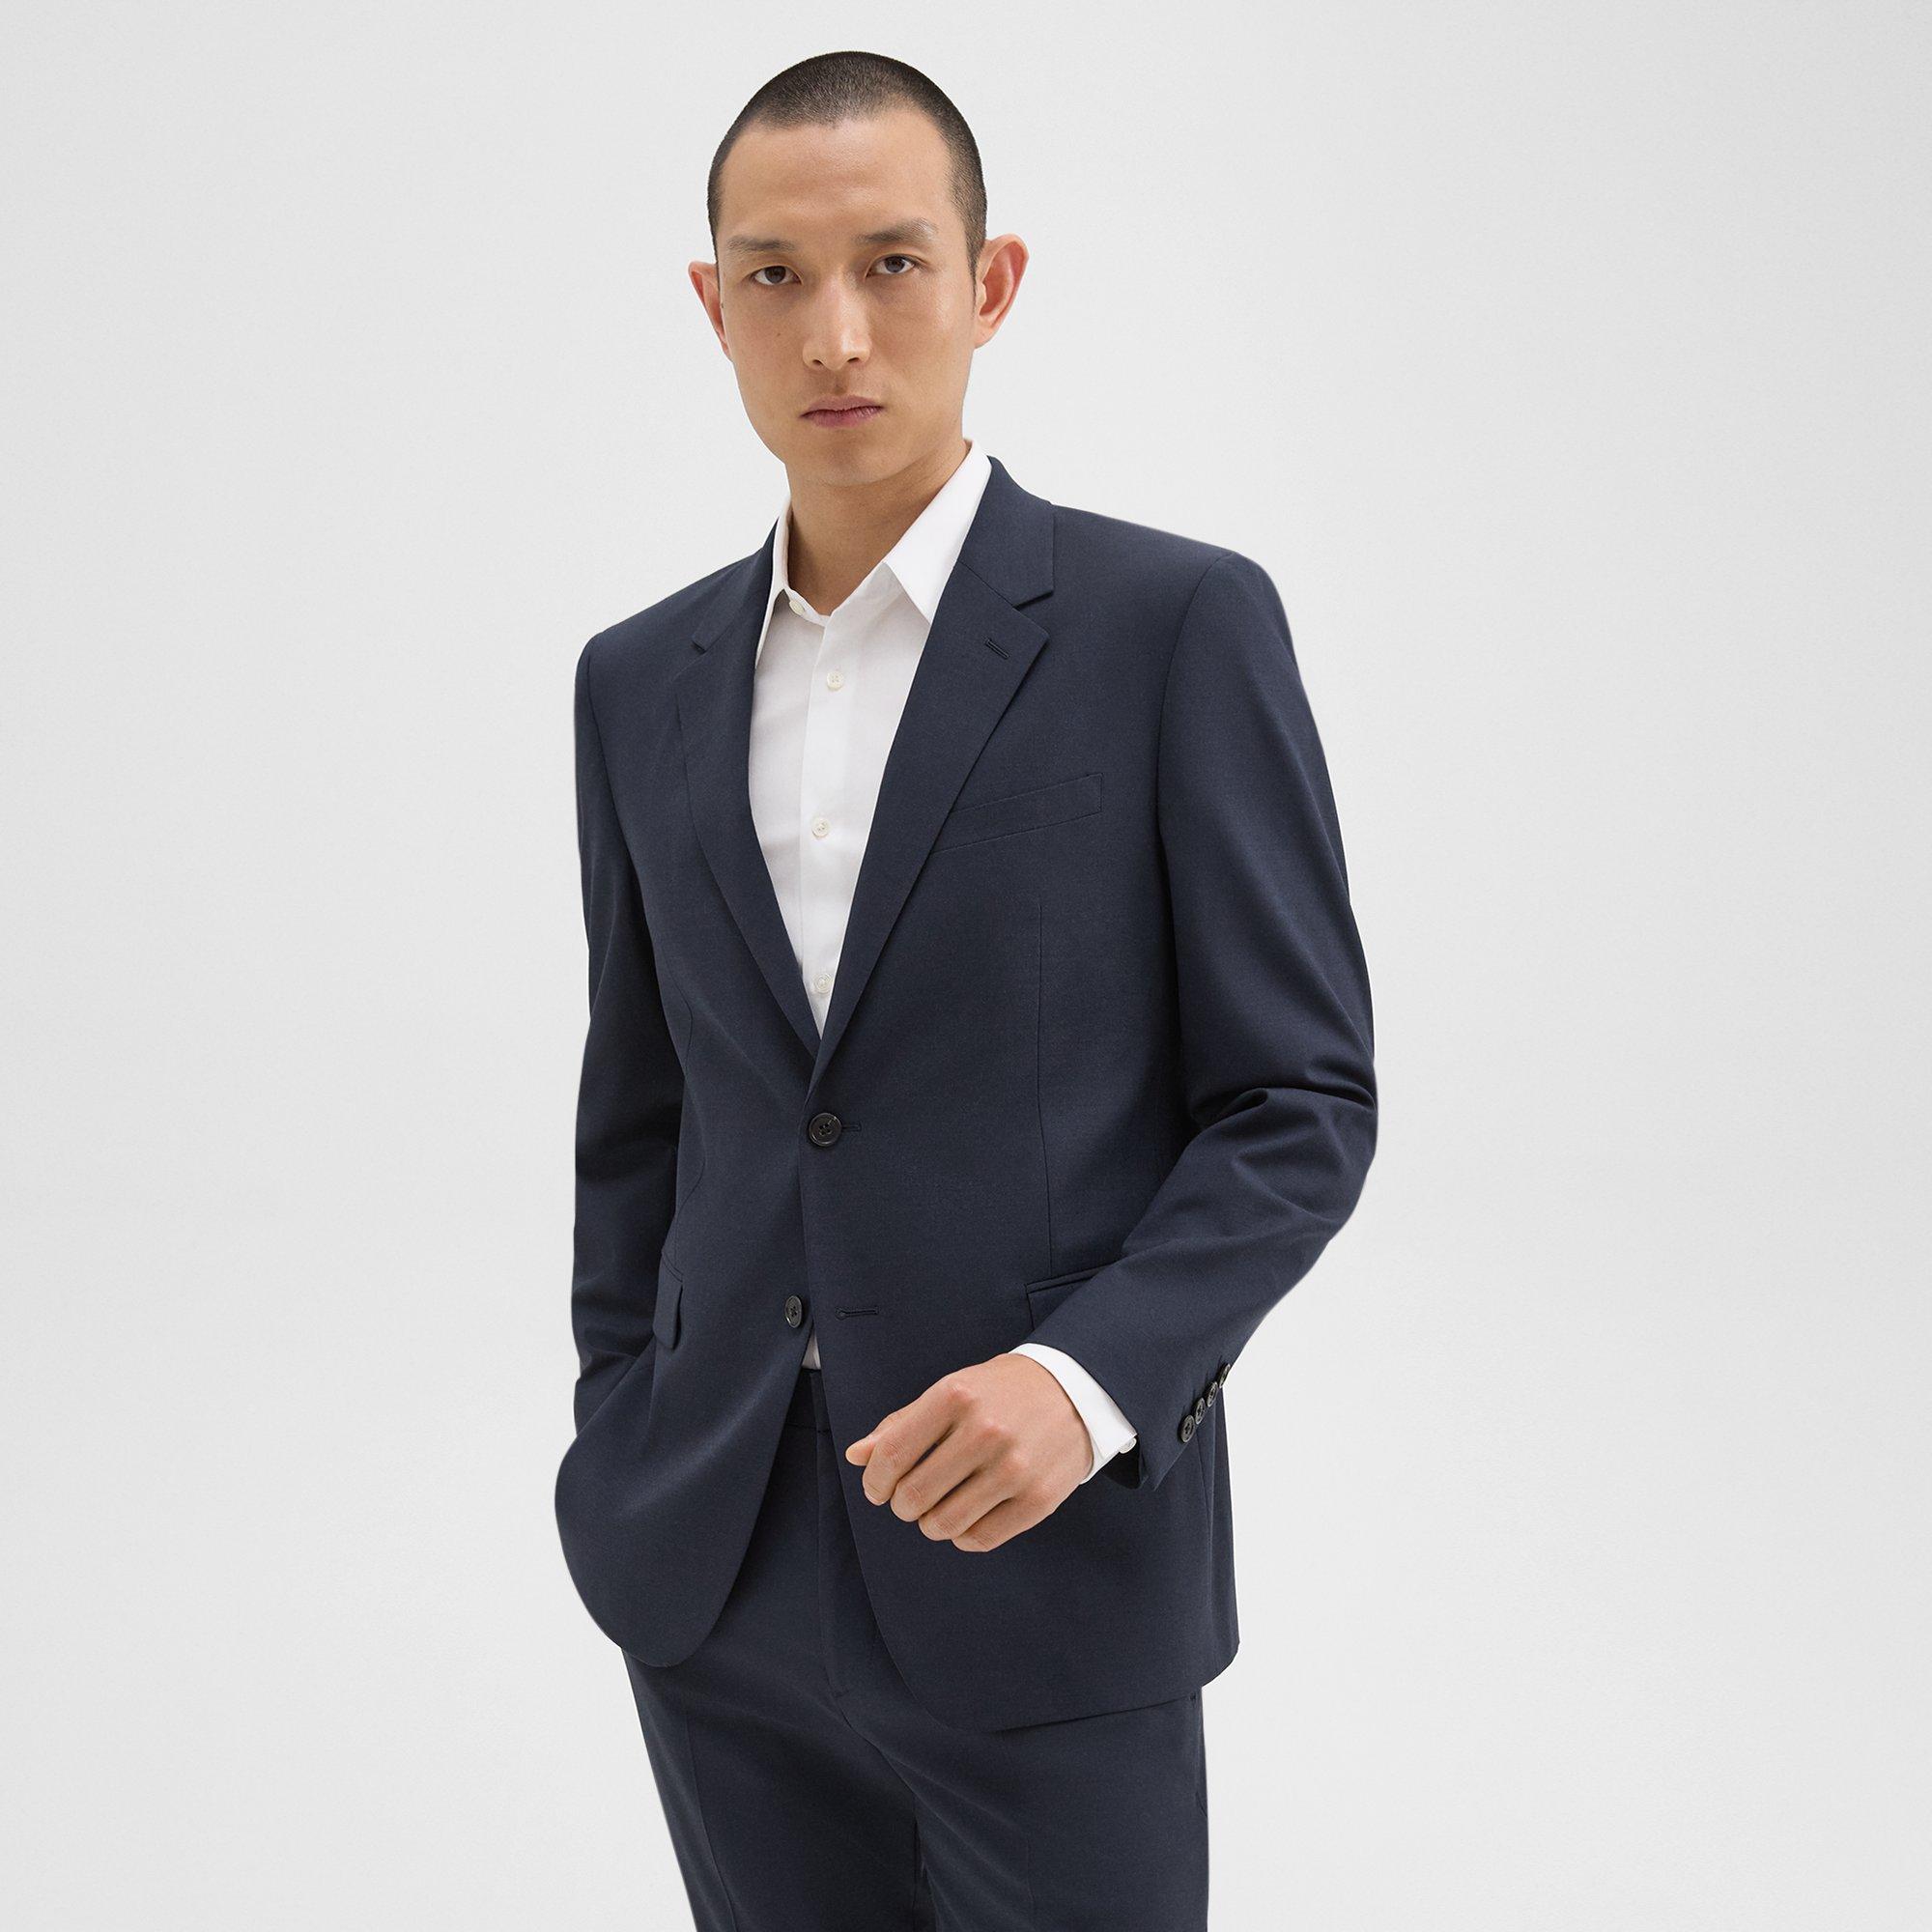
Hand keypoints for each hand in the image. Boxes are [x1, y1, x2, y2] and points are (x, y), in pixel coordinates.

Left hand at [843, 1353, 1092, 1550]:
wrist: (1075, 1391)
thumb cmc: (1001, 1392)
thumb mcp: (951, 1391)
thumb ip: (902, 1424)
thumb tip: (858, 1456)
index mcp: (956, 1396)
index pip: (892, 1454)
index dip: (875, 1480)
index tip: (878, 1487)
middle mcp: (984, 1431)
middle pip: (913, 1496)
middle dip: (902, 1505)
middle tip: (910, 1498)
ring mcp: (1014, 1467)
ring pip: (943, 1524)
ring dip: (930, 1523)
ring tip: (938, 1508)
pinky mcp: (1037, 1499)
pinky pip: (979, 1539)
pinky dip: (962, 1535)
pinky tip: (966, 1517)